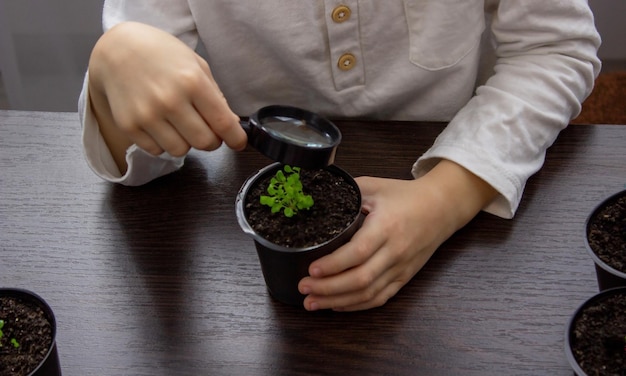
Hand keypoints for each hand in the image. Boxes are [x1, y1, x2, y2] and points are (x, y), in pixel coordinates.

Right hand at [88, 22, 246, 171]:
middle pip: (204, 143)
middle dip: (212, 141)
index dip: (235, 138)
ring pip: (180, 151)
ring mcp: (147, 115)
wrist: (117, 49)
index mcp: (192, 82)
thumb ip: (216, 97)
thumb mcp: (196, 66)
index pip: (223, 123)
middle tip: (208, 130)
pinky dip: (163, 142)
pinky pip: (156, 150)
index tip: (238, 142)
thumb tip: (231, 125)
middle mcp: (170, 101)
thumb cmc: (161, 55)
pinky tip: (160, 124)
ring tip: (180, 124)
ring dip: (186, 142)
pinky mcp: (129, 126)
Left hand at [298, 160, 496, 310]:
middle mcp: (395, 251)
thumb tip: (316, 197)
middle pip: (360, 279)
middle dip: (328, 288)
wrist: (442, 207)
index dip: (333, 265)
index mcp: (386, 226)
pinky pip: (380, 298)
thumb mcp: (375, 185)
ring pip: (368, 293)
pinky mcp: (404, 277)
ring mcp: (401, 268)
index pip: (358, 252)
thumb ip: (347, 191)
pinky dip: (357, 305)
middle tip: (303, 288)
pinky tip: (337, 305)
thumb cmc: (406, 195)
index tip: (311, 269)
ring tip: (312, 303)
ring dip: (337, 301)